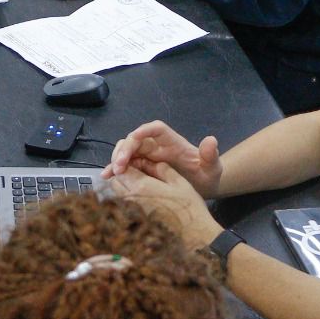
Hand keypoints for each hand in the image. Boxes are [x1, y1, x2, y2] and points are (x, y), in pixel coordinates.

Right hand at [106, 121, 221, 198]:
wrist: (203, 189)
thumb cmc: (208, 175)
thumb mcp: (212, 168)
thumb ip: (210, 156)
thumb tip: (211, 140)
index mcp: (172, 142)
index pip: (156, 129)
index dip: (144, 130)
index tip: (134, 137)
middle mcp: (157, 147)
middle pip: (135, 140)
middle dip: (125, 149)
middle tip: (119, 166)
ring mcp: (147, 158)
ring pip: (126, 151)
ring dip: (117, 159)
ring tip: (112, 173)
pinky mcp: (142, 169)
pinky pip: (125, 166)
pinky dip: (115, 170)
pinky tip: (106, 178)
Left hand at [106, 161, 219, 248]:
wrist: (194, 238)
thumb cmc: (189, 211)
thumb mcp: (180, 183)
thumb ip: (161, 169)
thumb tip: (149, 162)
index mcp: (142, 187)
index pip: (122, 170)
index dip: (129, 166)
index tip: (137, 167)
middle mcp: (131, 201)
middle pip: (115, 183)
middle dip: (123, 177)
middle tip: (139, 178)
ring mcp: (130, 215)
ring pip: (117, 196)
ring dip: (124, 191)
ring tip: (142, 193)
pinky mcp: (132, 226)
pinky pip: (122, 210)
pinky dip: (127, 204)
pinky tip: (143, 206)